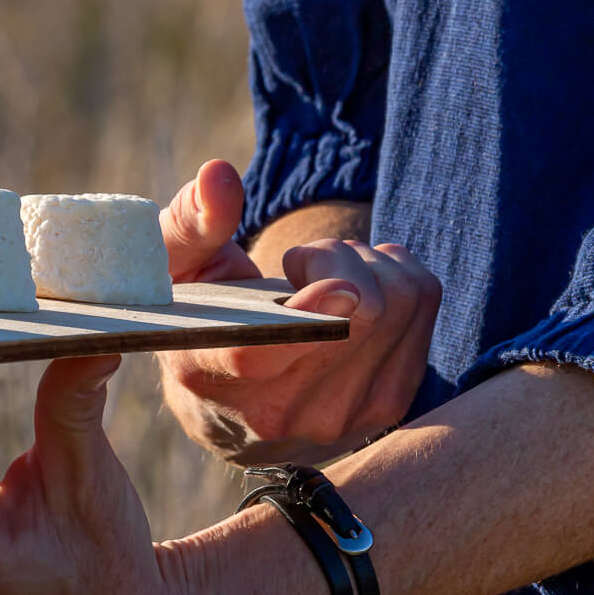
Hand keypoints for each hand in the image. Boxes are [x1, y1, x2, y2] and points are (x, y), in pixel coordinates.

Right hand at [157, 165, 439, 462]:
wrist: (228, 402)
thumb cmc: (194, 312)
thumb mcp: (170, 264)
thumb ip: (191, 221)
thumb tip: (218, 175)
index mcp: (206, 376)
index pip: (261, 353)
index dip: (310, 315)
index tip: (341, 285)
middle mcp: (278, 414)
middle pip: (360, 316)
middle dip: (335, 256)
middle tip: (299, 263)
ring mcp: (341, 419)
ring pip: (399, 304)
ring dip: (368, 264)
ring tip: (325, 277)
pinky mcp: (388, 406)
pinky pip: (423, 306)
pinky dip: (398, 276)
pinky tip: (357, 292)